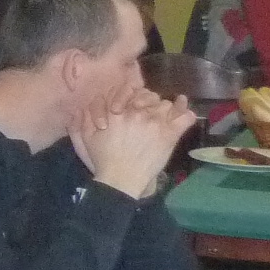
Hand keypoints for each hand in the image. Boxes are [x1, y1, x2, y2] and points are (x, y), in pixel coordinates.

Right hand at [72, 87, 192, 200]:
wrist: (120, 180)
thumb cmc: (103, 160)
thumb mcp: (87, 137)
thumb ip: (85, 119)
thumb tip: (83, 107)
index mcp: (118, 110)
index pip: (131, 89)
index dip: (131, 95)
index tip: (130, 106)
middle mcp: (138, 111)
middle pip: (150, 95)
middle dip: (148, 102)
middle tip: (146, 113)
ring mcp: (156, 122)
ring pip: (166, 104)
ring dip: (164, 109)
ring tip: (161, 118)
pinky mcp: (170, 134)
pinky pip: (185, 116)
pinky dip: (186, 112)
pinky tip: (183, 110)